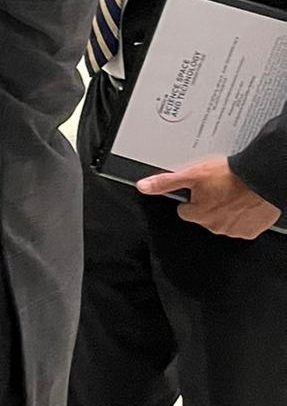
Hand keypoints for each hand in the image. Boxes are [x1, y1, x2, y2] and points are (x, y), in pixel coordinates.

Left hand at [138, 157, 281, 238]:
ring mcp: (233, 231)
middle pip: (203, 217)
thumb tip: (144, 187)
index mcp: (197, 215)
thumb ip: (166, 182)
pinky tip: (243, 203)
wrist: (261, 180)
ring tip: (232, 194)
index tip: (199, 191)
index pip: (185, 211)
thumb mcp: (192, 174)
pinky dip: (242, 217)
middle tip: (218, 190)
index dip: (191, 199)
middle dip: (209, 205)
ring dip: (225, 211)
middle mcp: (214, 227)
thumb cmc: (230, 176)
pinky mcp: (250, 232)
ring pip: (222, 222)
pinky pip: (241, 226)